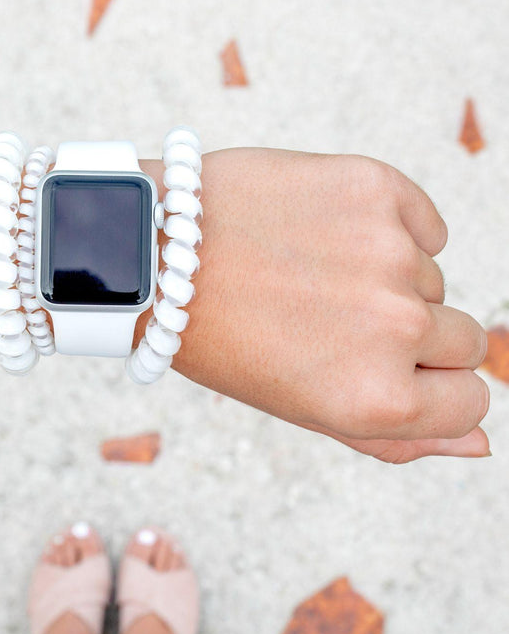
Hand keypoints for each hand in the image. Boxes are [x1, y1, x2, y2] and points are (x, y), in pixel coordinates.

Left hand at [140, 148, 489, 462]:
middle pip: (463, 341)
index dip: (430, 387)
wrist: (157, 253)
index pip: (470, 401)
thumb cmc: (223, 340)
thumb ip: (395, 437)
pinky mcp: (376, 189)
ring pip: (431, 278)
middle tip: (333, 320)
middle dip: (410, 336)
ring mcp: (389, 254)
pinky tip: (325, 236)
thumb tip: (479, 444)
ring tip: (308, 275)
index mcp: (376, 399)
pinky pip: (423, 223)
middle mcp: (395, 329)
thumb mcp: (301, 409)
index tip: (389, 370)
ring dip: (385, 280)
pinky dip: (387, 231)